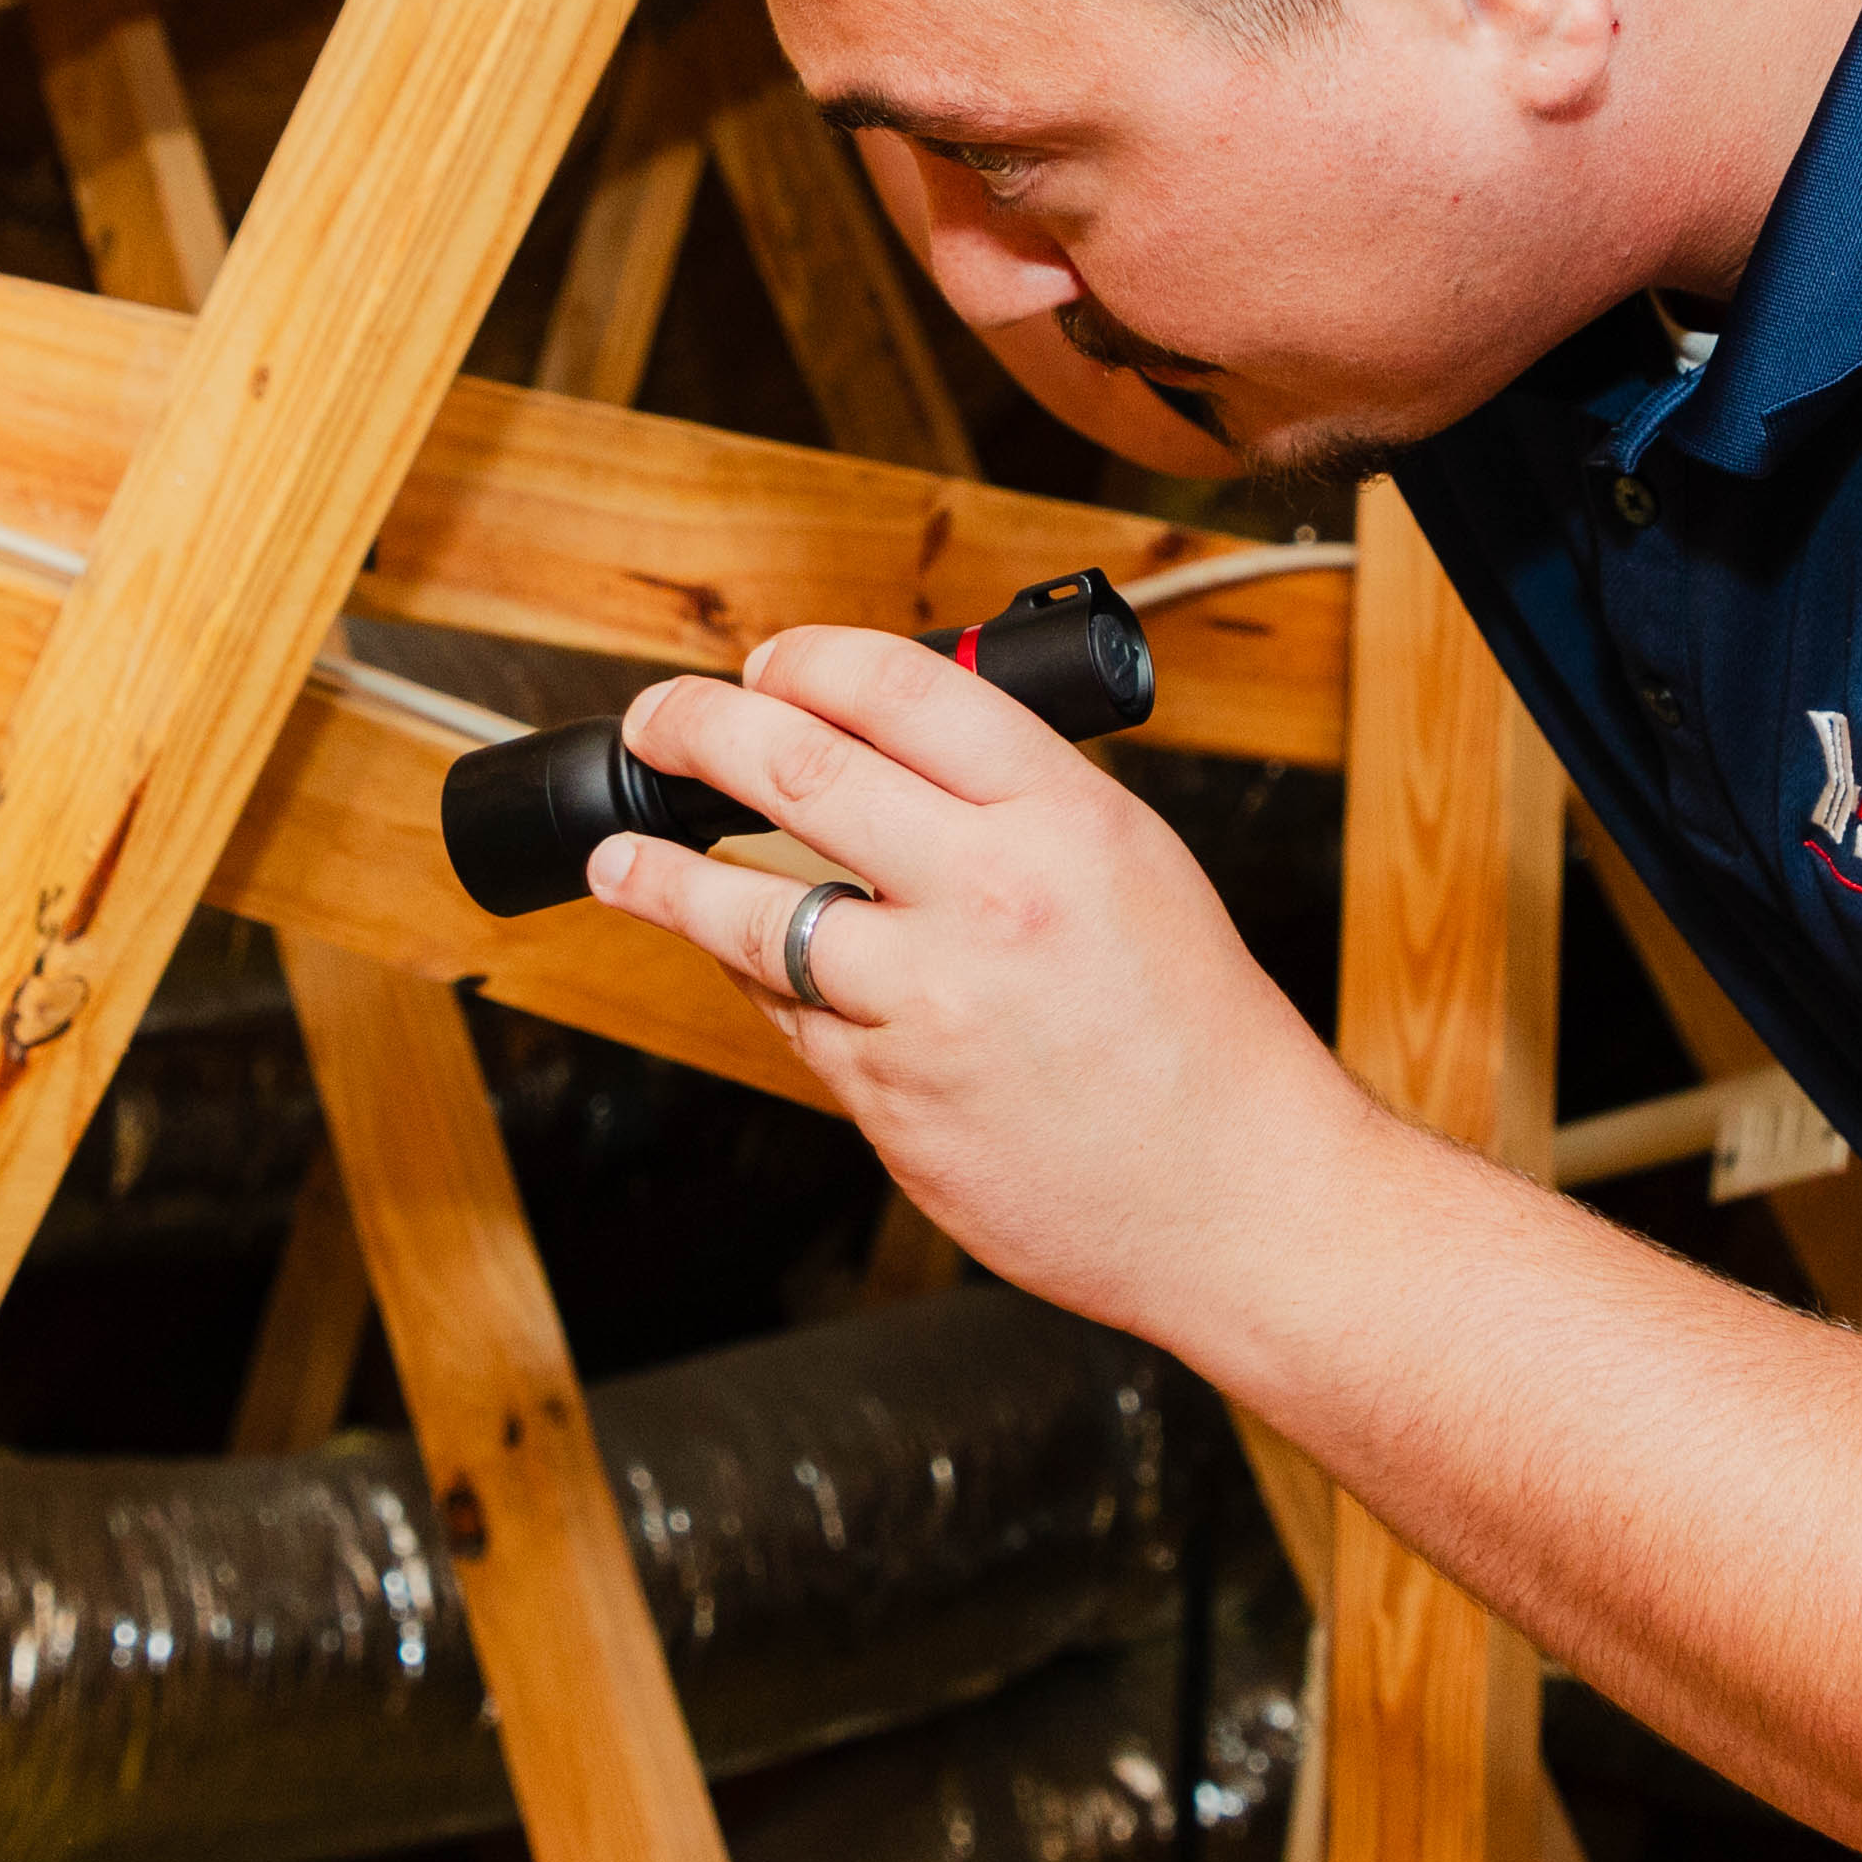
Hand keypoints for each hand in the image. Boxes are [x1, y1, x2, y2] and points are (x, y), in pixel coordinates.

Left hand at [593, 617, 1364, 1346]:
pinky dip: (756, 982)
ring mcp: (929, 1000)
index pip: (899, 688)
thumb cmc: (1201, 1038)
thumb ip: (1018, 807)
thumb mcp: (1137, 870)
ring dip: (663, 874)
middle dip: (695, 731)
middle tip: (655, 723)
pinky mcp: (888, 1095)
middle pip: (796, 770)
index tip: (762, 664)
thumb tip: (888, 754)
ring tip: (622, 856)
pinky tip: (740, 965)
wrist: (1239, 1201)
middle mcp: (992, 895)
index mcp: (1067, 819)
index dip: (807, 660)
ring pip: (751, 908)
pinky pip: (788, 1016)